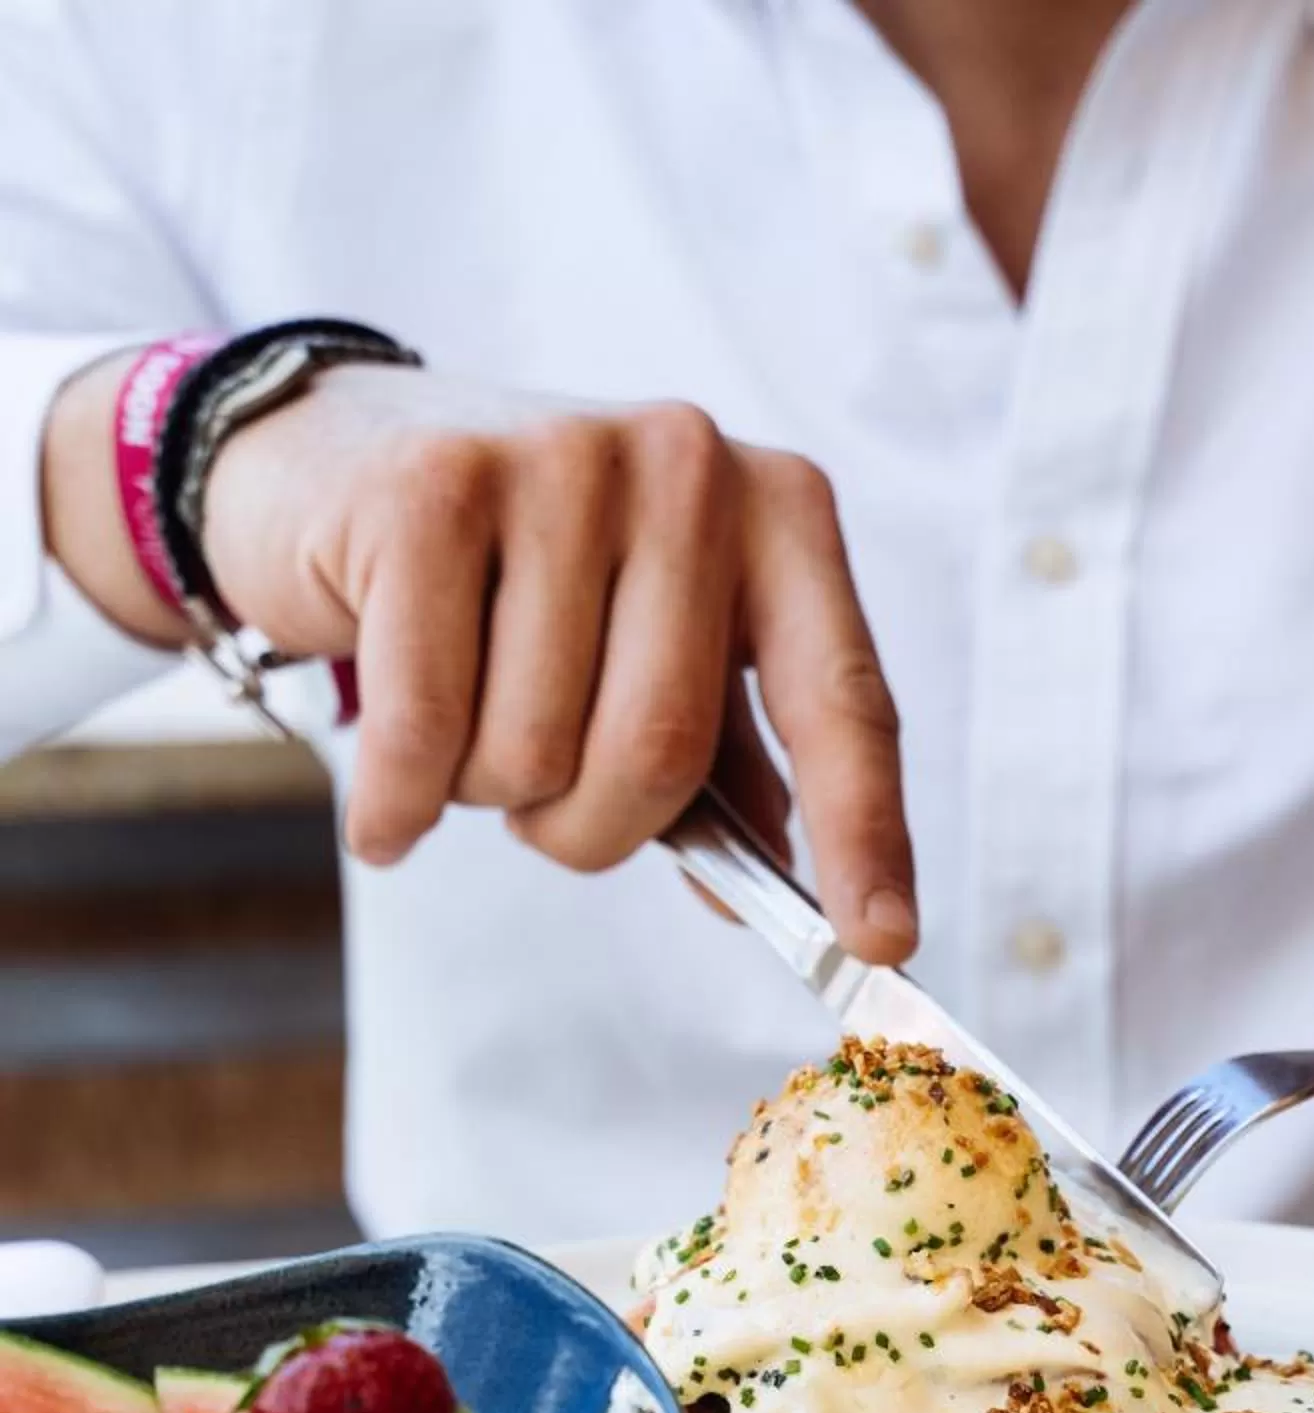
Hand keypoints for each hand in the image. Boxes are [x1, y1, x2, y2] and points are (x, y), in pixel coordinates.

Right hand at [197, 365, 914, 952]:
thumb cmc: (516, 587)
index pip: (843, 701)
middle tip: (541, 802)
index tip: (882, 944)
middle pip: (663, 751)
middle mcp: (686, 468)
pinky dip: (398, 802)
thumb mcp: (648, 654)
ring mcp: (558, 461)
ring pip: (539, 749)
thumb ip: (723, 767)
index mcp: (776, 515)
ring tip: (456, 718)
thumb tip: (769, 892)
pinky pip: (426, 727)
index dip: (864, 834)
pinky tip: (387, 808)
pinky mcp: (428, 490)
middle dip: (590, 828)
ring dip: (487, 794)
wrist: (326, 466)